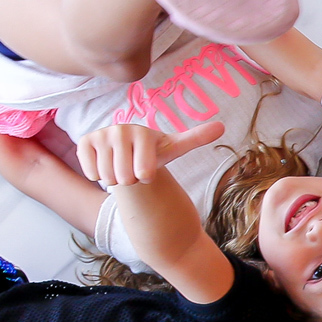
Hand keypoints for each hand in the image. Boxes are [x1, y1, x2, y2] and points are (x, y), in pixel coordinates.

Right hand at [77, 121, 224, 186]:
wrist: (129, 150)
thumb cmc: (155, 151)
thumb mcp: (175, 147)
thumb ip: (196, 138)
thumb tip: (222, 126)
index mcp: (142, 132)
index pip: (144, 172)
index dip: (147, 177)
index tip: (148, 168)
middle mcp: (119, 129)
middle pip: (124, 177)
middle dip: (131, 179)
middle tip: (133, 168)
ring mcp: (99, 134)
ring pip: (108, 177)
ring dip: (115, 178)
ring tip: (121, 166)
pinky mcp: (84, 142)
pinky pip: (91, 172)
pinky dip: (99, 175)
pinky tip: (106, 164)